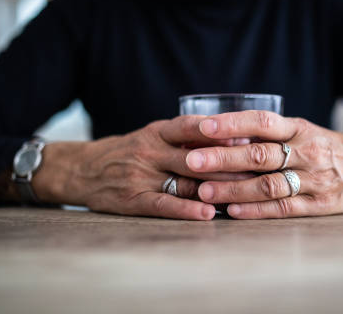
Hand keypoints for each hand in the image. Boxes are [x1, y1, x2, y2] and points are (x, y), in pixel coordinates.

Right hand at [30, 116, 250, 219]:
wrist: (82, 169)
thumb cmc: (128, 151)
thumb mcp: (153, 135)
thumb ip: (185, 137)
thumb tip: (231, 140)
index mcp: (157, 131)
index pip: (192, 127)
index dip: (220, 133)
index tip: (250, 138)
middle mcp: (150, 150)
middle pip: (196, 157)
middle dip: (229, 165)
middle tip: (260, 171)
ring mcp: (141, 175)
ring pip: (184, 182)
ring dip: (216, 189)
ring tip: (245, 195)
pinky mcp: (133, 200)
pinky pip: (164, 205)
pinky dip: (187, 210)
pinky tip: (208, 215)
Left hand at [184, 111, 342, 218]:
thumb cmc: (329, 147)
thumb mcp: (306, 131)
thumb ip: (272, 134)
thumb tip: (225, 134)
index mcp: (301, 128)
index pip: (262, 122)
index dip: (232, 124)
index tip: (203, 126)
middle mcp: (306, 152)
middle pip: (259, 155)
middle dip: (222, 159)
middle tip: (192, 161)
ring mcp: (313, 180)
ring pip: (267, 185)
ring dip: (233, 189)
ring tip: (204, 191)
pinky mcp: (318, 205)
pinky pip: (282, 208)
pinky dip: (255, 211)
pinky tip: (232, 211)